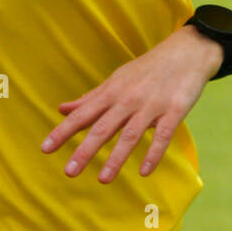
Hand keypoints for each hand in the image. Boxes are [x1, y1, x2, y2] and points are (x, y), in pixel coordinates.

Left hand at [41, 26, 221, 182]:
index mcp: (112, 93)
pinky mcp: (174, 111)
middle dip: (85, 150)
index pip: (83, 115)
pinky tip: (145, 171)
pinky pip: (162, 135)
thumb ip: (90, 98)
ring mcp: (151, 106)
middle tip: (68, 172)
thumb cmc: (147, 69)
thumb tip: (61, 109)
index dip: (63, 131)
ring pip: (130, 134)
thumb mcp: (116, 80)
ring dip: (116, 158)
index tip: (45, 148)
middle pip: (102, 127)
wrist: (186, 51)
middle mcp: (128, 100)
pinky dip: (153, 153)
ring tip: (102, 179)